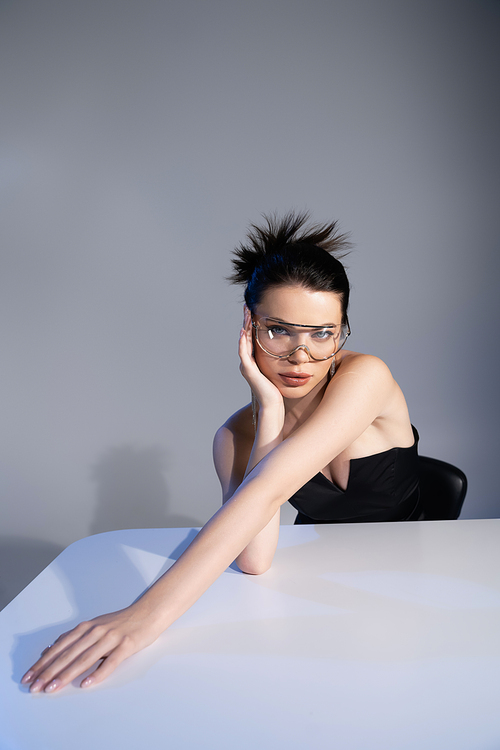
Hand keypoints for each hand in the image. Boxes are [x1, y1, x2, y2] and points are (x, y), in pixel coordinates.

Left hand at [21, 603, 162, 692]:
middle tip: (36, 686)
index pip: (60, 647)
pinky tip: (87, 683)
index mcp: (86, 627)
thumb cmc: (121, 622)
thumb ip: (74, 637)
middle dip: (49, 671)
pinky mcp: (126, 645)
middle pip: (68, 654)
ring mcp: (111, 638)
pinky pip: (110, 661)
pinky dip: (97, 673)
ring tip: (53, 687)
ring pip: (85, 658)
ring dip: (67, 674)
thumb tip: (50, 649)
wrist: (148, 612)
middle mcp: (96, 631)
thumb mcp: (95, 625)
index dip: (44, 662)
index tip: (30, 676)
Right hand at [239, 306, 282, 409]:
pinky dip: (243, 343)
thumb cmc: (277, 391)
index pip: (251, 339)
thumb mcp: (279, 372)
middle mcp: (248, 363)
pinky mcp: (249, 371)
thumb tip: (291, 353)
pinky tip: (244, 333)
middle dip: (246, 322)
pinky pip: (244, 354)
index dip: (251, 325)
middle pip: (245, 338)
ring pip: (243, 343)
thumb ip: (280, 362)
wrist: (273, 405)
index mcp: (254, 362)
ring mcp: (247, 367)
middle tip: (247, 307)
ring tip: (246, 315)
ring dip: (244, 328)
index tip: (254, 312)